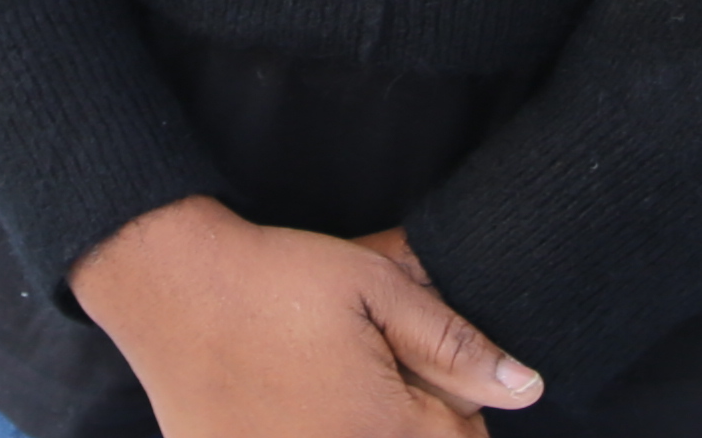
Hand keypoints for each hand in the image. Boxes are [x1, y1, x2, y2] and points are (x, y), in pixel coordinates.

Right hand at [70, 196, 543, 437]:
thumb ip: (457, 345)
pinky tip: (289, 406)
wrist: (172, 286)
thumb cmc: (278, 278)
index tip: (427, 374)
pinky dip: (309, 431)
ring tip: (332, 390)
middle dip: (413, 422)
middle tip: (373, 376)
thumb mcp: (376, 287)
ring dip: (364, 429)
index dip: (456, 406)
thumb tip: (529, 389)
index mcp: (386, 426)